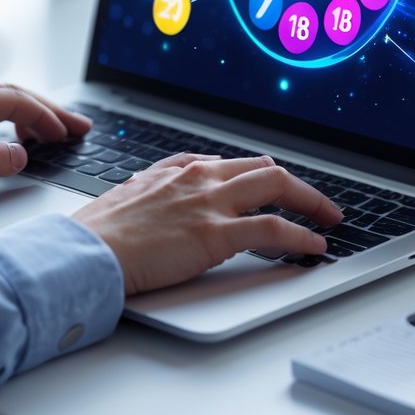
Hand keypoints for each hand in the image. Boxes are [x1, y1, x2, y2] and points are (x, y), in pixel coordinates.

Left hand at [0, 82, 90, 217]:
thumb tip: (18, 154)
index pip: (12, 100)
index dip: (46, 116)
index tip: (69, 132)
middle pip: (6, 93)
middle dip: (45, 109)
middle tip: (75, 126)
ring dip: (24, 110)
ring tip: (49, 129)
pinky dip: (1, 115)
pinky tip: (6, 130)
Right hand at [72, 153, 343, 295]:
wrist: (86, 252)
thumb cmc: (99, 234)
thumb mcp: (129, 198)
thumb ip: (155, 194)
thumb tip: (164, 204)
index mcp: (177, 169)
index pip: (231, 163)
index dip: (259, 176)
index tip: (271, 186)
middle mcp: (198, 177)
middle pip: (263, 168)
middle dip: (295, 184)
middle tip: (315, 201)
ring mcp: (210, 202)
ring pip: (277, 186)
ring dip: (310, 201)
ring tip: (328, 218)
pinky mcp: (216, 233)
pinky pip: (273, 228)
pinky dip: (301, 234)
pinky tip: (314, 244)